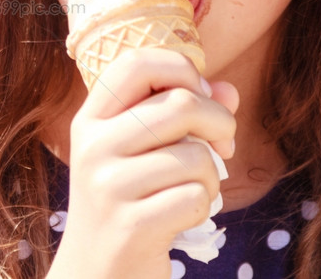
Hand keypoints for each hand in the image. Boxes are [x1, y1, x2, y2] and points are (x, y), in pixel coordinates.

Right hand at [48, 48, 238, 278]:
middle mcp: (92, 146)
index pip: (138, 63)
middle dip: (220, 123)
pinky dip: (202, 209)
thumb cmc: (129, 201)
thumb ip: (185, 113)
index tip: (200, 96)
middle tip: (222, 146)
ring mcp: (107, 186)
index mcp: (91, 119)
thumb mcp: (144, 151)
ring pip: (195, 156)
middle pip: (180, 104)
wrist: (95, 273)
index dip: (182, 70)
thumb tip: (229, 90)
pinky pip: (195, 198)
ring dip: (211, 177)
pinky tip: (181, 218)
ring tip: (192, 191)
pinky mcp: (129, 225)